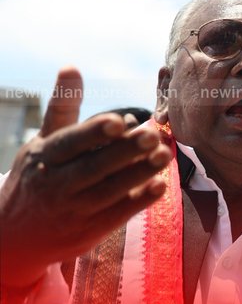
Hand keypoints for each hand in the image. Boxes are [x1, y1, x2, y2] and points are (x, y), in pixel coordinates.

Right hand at [0, 68, 171, 288]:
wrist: (14, 236)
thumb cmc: (37, 176)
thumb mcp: (43, 142)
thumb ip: (62, 107)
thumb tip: (71, 67)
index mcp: (45, 157)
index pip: (71, 143)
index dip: (94, 133)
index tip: (119, 121)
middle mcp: (56, 185)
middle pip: (93, 167)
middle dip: (125, 151)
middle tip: (154, 134)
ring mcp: (72, 211)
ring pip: (109, 192)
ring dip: (139, 174)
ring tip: (164, 154)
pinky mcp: (87, 232)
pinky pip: (116, 216)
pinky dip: (139, 201)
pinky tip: (160, 185)